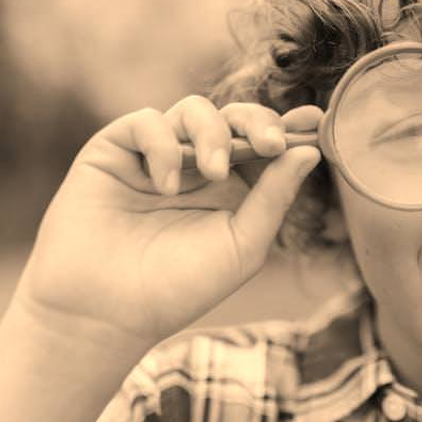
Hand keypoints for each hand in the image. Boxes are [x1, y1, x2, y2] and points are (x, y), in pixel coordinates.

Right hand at [9, 95, 322, 351]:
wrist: (106, 311)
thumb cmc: (178, 287)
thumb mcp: (242, 245)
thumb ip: (274, 197)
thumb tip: (310, 151)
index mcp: (233, 189)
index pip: (265, 144)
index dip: (290, 128)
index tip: (315, 122)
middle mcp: (196, 166)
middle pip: (235, 117)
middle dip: (258, 121)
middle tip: (271, 142)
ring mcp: (156, 155)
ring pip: (194, 110)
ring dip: (213, 134)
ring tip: (215, 173)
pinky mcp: (115, 150)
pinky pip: (147, 122)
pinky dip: (163, 145)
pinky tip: (166, 185)